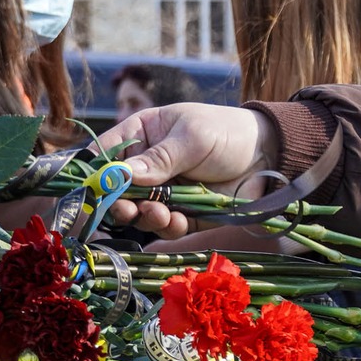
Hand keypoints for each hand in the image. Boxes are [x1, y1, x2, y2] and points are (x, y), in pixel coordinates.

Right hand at [96, 104, 277, 236]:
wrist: (269, 155)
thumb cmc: (227, 133)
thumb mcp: (192, 138)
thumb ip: (159, 159)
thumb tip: (121, 176)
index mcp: (142, 135)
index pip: (106, 154)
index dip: (95, 174)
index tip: (91, 191)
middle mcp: (147, 166)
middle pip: (117, 190)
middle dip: (119, 203)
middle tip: (128, 209)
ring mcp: (164, 191)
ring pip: (138, 212)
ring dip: (144, 217)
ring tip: (160, 213)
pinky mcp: (183, 213)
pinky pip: (165, 226)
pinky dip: (167, 227)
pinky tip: (177, 220)